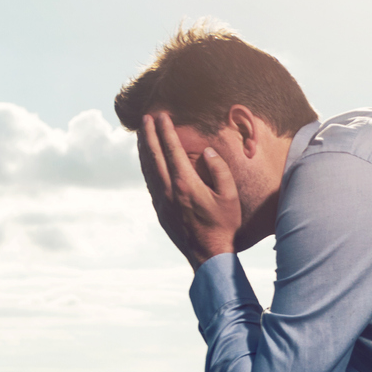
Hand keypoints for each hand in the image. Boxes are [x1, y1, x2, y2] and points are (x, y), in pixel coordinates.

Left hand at [138, 112, 244, 268]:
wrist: (208, 255)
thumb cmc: (223, 226)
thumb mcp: (230, 196)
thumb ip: (220, 170)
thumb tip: (207, 152)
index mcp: (186, 183)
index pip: (172, 150)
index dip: (166, 130)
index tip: (163, 116)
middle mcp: (169, 190)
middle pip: (154, 155)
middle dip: (149, 134)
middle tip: (146, 117)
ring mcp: (162, 201)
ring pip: (148, 169)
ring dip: (144, 149)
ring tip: (141, 134)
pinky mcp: (160, 210)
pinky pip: (149, 182)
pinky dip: (146, 166)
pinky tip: (147, 160)